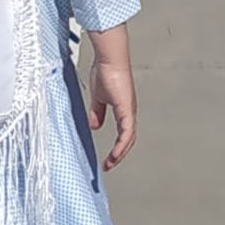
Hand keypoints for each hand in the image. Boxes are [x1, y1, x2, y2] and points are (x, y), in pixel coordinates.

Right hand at [88, 38, 136, 170]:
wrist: (110, 59)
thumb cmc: (105, 71)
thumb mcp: (98, 97)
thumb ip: (97, 111)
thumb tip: (95, 125)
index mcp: (123, 109)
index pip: (123, 133)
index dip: (117, 146)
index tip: (107, 157)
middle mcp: (129, 112)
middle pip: (128, 139)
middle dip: (119, 154)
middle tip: (109, 165)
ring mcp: (129, 111)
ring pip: (129, 138)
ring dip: (121, 153)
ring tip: (111, 163)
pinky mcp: (127, 110)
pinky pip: (127, 133)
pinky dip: (122, 145)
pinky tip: (116, 153)